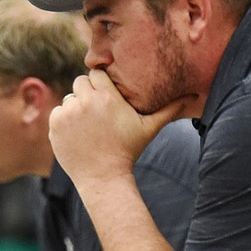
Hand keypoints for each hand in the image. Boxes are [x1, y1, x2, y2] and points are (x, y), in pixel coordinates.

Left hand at [49, 70, 185, 190]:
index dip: (100, 83)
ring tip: (87, 124)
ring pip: (69, 98)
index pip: (96, 73)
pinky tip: (77, 133)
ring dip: (75, 107)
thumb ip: (169, 109)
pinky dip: (64, 121)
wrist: (103, 178)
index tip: (104, 95)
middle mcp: (86, 101)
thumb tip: (195, 95)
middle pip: (80, 82)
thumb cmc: (128, 151)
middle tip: (95, 109)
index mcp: (107, 96)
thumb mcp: (150, 128)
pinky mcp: (55, 125)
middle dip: (87, 92)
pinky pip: (57, 113)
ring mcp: (68, 113)